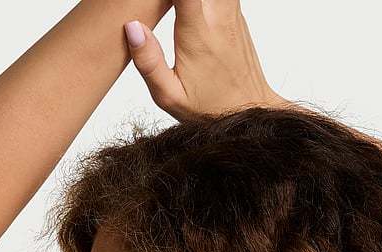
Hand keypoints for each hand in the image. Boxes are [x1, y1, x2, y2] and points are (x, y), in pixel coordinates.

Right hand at [124, 0, 287, 120]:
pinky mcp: (236, 14)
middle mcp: (218, 18)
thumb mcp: (170, 96)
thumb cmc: (209, 108)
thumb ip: (149, 64)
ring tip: (178, 11)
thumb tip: (133, 28)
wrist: (248, 112)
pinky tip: (192, 10)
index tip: (154, 3)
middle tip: (163, 9)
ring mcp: (231, 13)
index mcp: (197, 34)